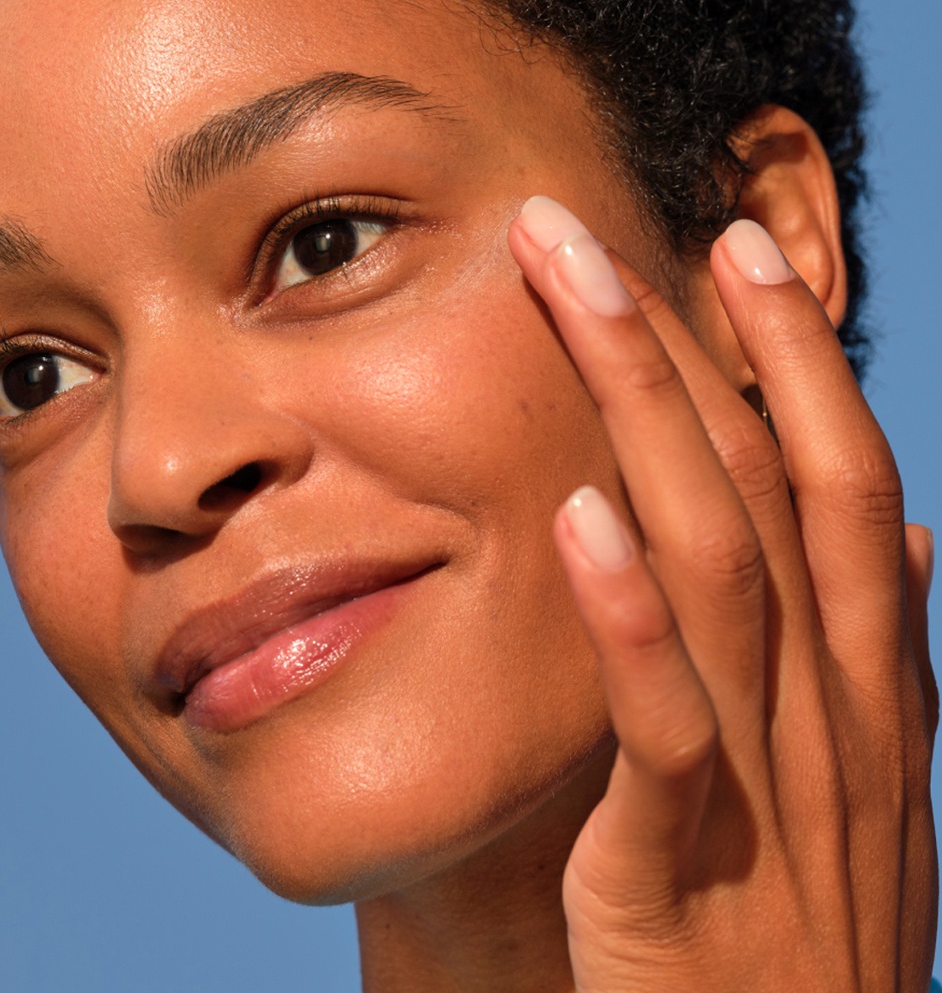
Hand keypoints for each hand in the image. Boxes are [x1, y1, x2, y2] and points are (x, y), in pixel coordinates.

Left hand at [508, 196, 937, 990]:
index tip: (736, 256)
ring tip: (583, 298)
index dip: (797, 365)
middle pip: (780, 492)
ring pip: (723, 572)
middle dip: (705, 348)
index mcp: (869, 695)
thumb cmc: (800, 943)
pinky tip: (579, 517)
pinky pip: (666, 728)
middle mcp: (838, 723)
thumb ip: (872, 662)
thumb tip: (915, 541)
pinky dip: (631, 620)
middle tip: (620, 227)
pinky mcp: (680, 876)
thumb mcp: (860, 792)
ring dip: (653, 421)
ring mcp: (773, 797)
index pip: (844, 487)